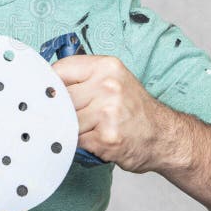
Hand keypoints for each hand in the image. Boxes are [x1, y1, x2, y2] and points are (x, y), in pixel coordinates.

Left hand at [52, 55, 177, 172]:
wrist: (164, 135)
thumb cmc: (133, 108)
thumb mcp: (113, 80)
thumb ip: (82, 78)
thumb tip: (46, 85)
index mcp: (106, 67)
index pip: (60, 70)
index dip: (50, 85)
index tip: (46, 94)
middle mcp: (108, 86)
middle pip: (60, 98)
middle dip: (61, 110)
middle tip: (72, 115)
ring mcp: (107, 112)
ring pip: (66, 121)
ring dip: (73, 129)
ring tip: (92, 127)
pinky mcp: (107, 137)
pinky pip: (76, 140)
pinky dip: (83, 143)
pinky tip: (99, 139)